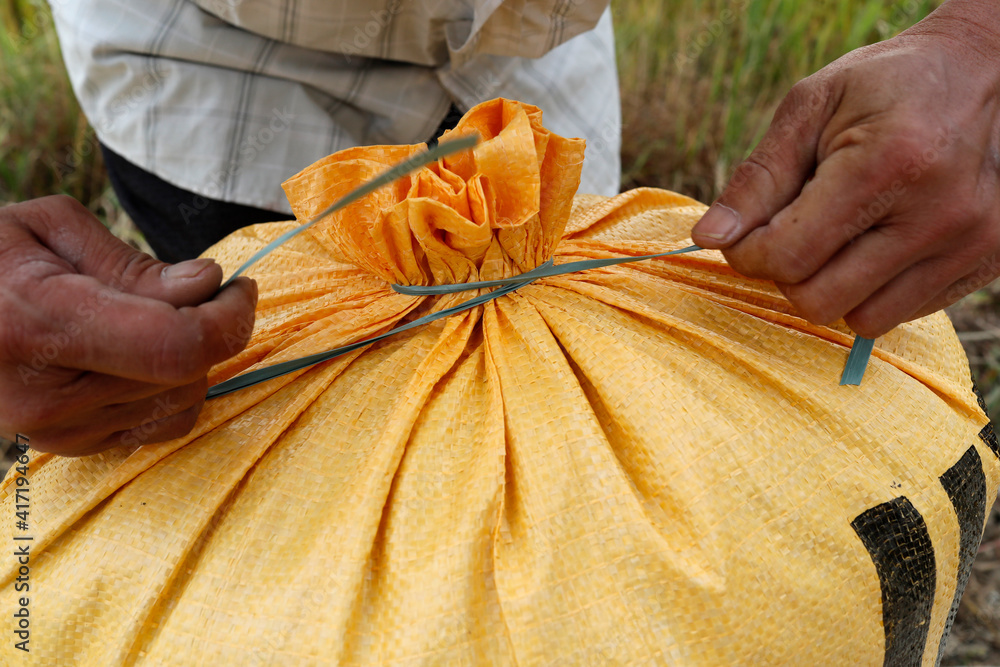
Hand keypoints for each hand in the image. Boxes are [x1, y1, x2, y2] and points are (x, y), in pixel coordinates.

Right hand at [0, 196, 256, 455]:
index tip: (240, 286)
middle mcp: (49, 394)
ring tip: (157, 318)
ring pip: (183, 403)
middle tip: (198, 290)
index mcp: (40, 323)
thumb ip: (131, 263)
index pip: (176, 344)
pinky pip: (160, 424)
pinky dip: (171, 387)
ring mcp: (58, 431)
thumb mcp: (45, 228)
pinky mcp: (69, 448)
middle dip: (213, 328)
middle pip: (187, 374)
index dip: (229, 318)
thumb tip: (206, 284)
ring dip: (193, 359)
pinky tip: (141, 354)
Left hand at [691, 0, 999, 338]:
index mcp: (888, 165)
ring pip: (860, 320)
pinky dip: (873, 289)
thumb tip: (709, 238)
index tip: (744, 232)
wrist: (981, 72)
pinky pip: (902, 314)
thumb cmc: (885, 86)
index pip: (788, 256)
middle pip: (819, 301)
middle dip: (787, 273)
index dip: (747, 253)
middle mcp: (939, 214)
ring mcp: (970, 244)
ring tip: (840, 234)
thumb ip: (758, 178)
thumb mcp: (810, 108)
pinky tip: (878, 241)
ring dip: (832, 287)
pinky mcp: (987, 263)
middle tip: (792, 230)